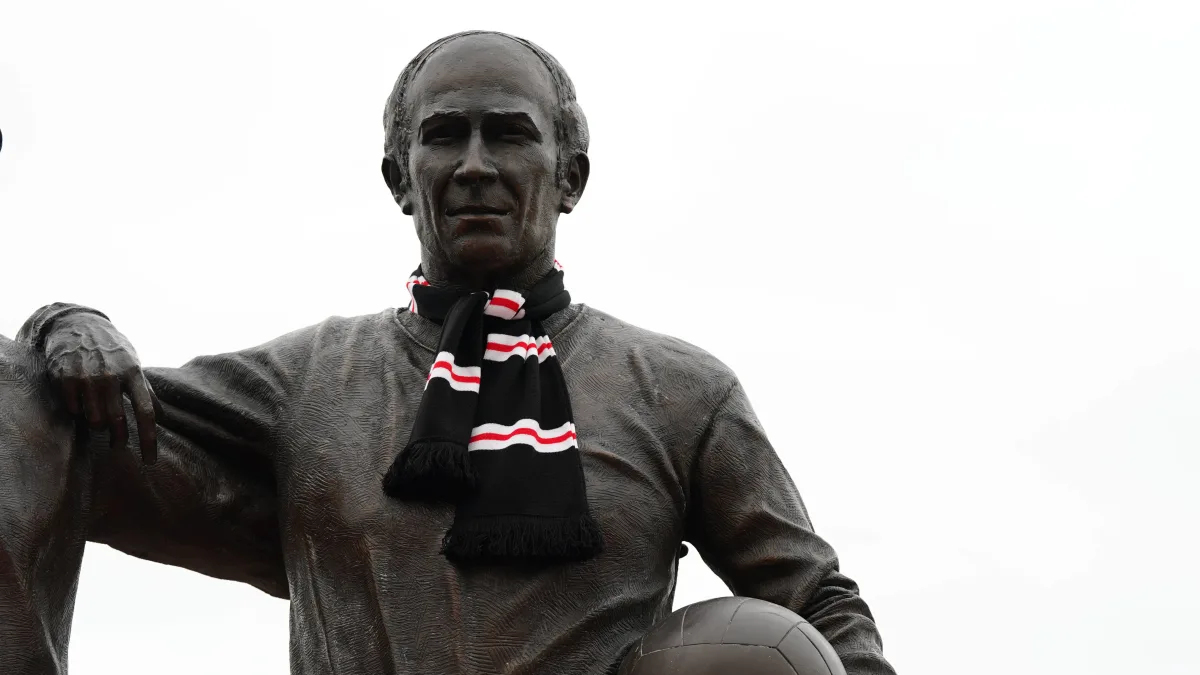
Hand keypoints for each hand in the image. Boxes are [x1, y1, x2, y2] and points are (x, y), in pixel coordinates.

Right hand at [42, 312, 161, 462]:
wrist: (77, 324)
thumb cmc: (111, 349)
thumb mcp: (133, 363)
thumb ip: (146, 390)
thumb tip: (162, 417)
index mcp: (133, 373)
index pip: (146, 412)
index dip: (149, 439)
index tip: (150, 460)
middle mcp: (112, 375)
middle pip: (119, 421)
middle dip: (120, 439)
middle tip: (119, 445)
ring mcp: (87, 377)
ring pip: (94, 420)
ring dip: (98, 426)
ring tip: (98, 419)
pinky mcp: (65, 378)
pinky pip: (73, 410)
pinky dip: (77, 412)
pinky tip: (79, 402)